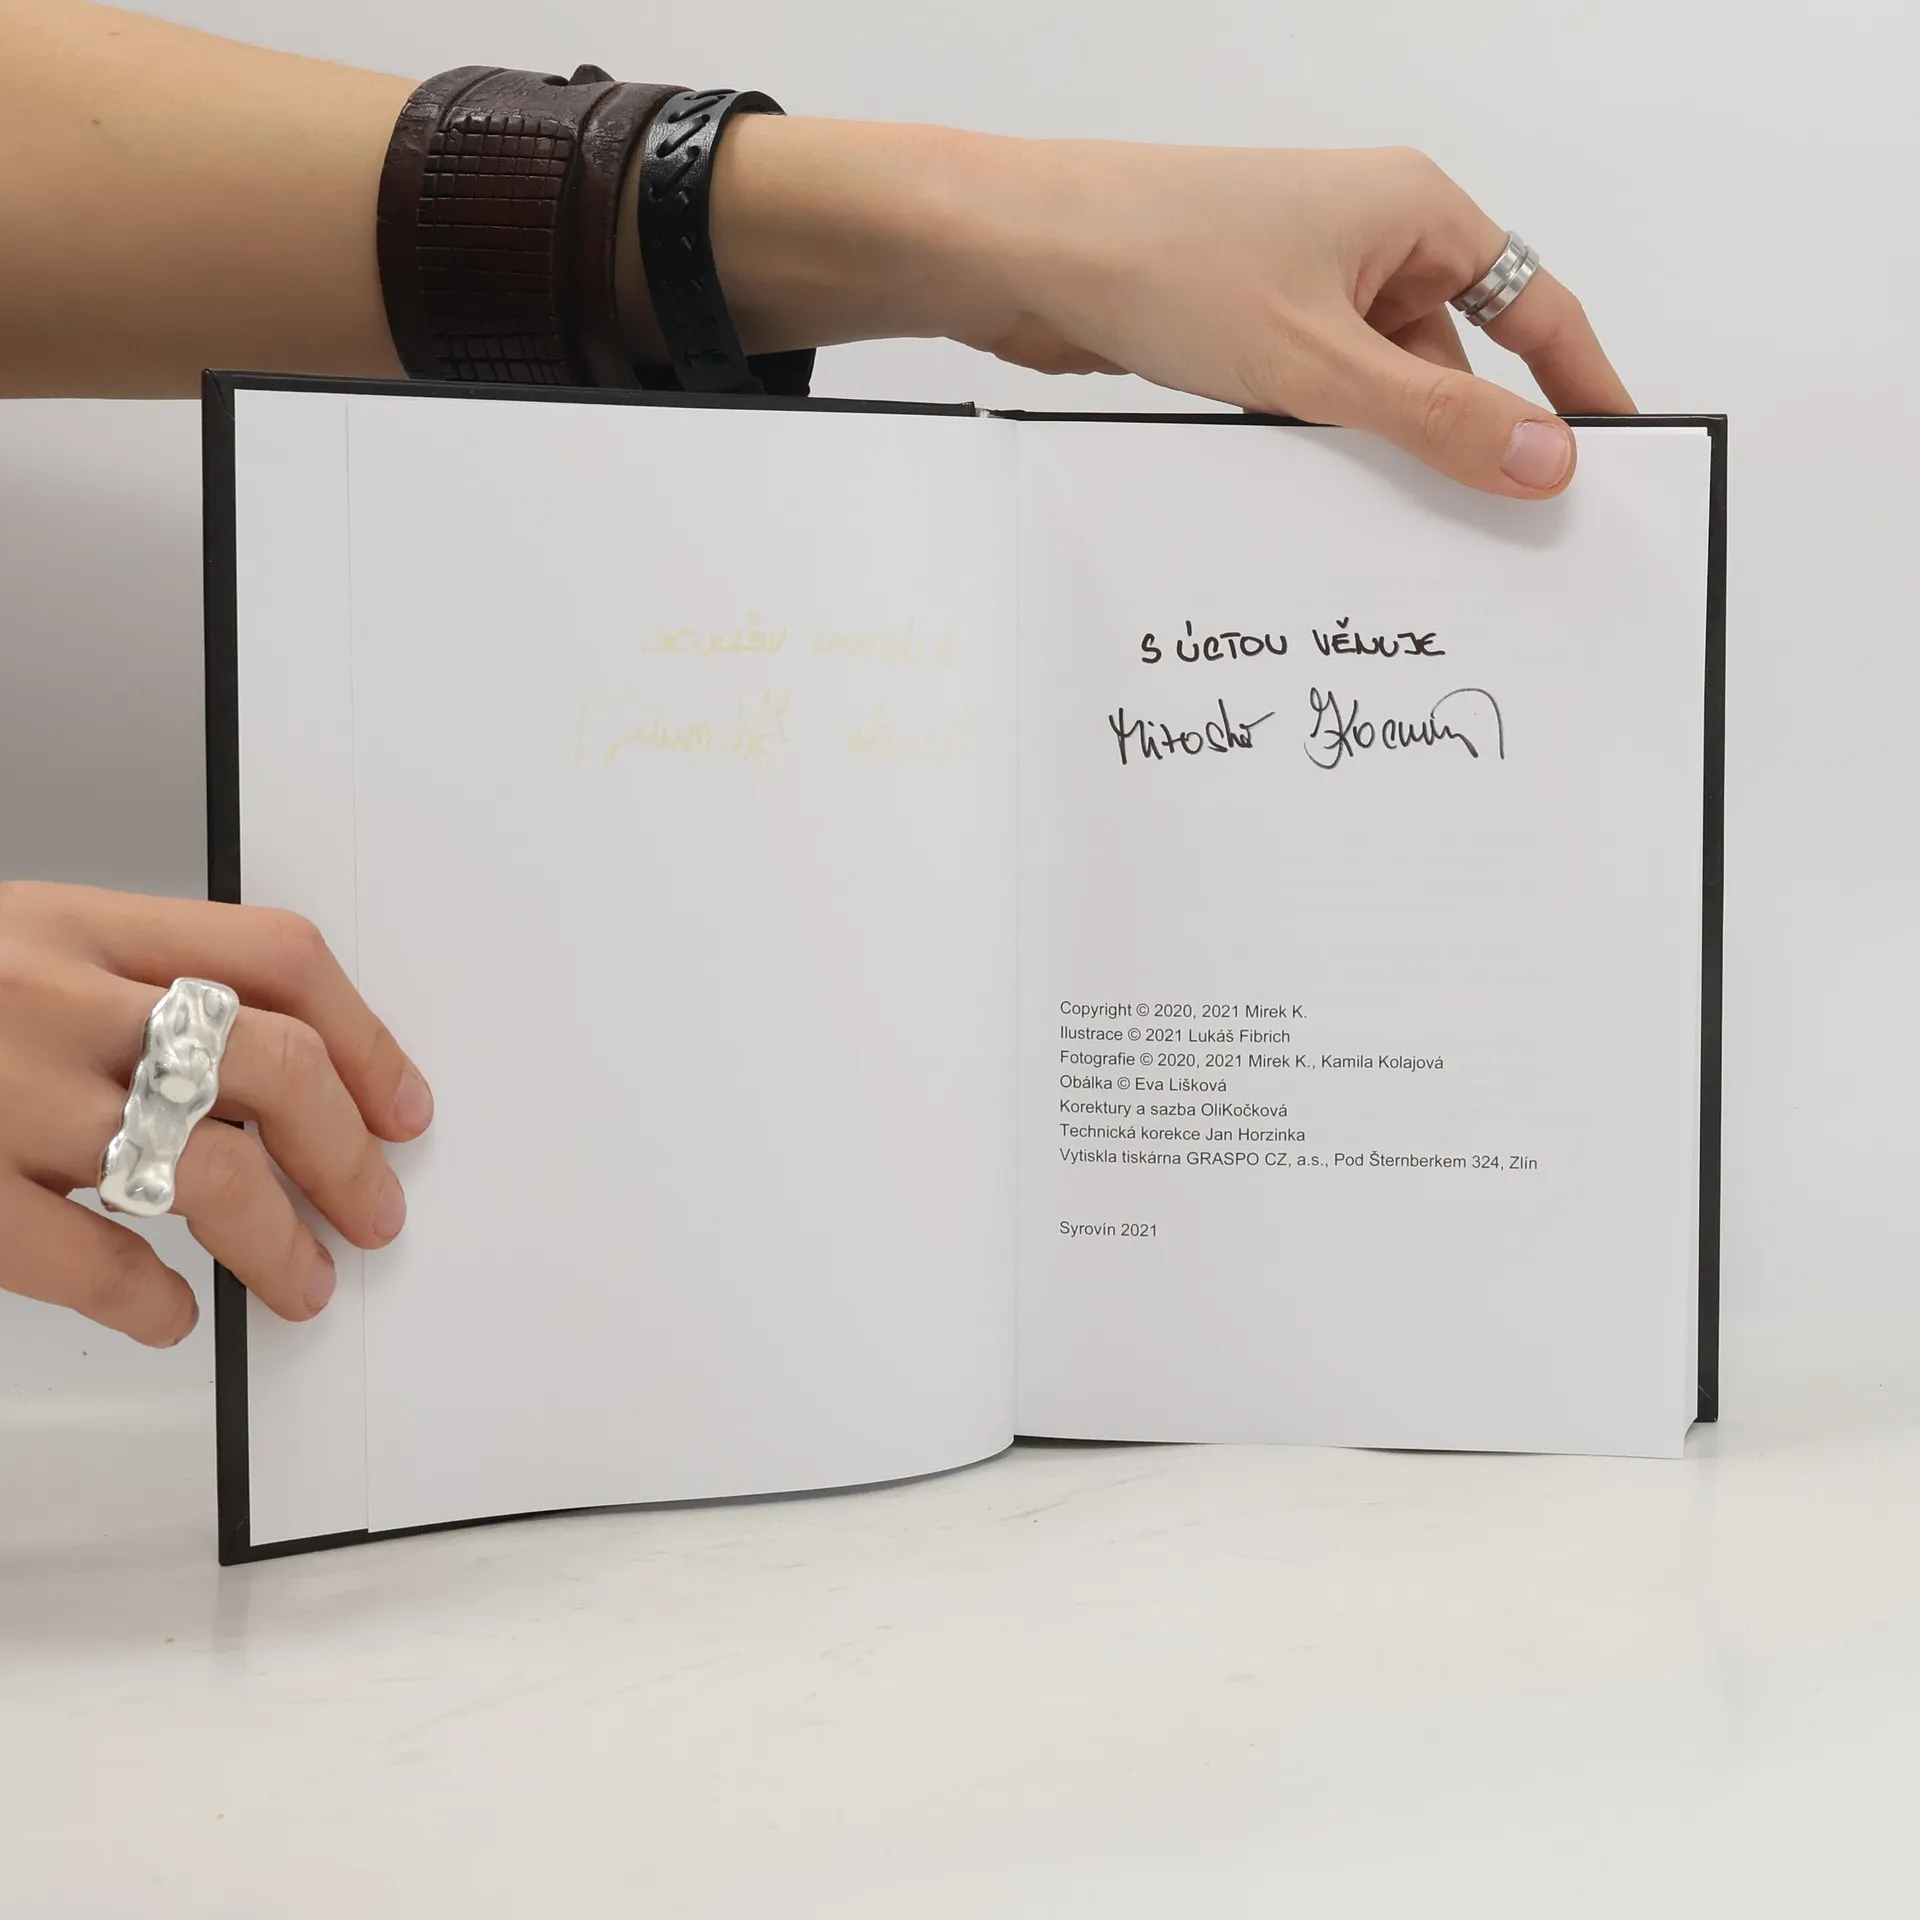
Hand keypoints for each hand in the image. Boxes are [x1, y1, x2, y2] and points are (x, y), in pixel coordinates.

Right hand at [0, 882, 430, 1344]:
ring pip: (207, 1170)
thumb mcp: (11, 944)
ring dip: (280, 1244)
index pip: (279, 955)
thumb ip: (124, 983)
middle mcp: (52, 995)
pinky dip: (148, 1301)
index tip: (404, 1111)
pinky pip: (87, 1259)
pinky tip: (170, 1315)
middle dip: (348, 1154)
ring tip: (304, 1285)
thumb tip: (269, 1080)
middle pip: (274, 1063)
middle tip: (376, 1212)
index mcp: (78, 922)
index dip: (367, 1038)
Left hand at [717, 126, 1631, 499]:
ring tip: (1396, 536)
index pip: (1538, 307)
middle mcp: (1366, 243)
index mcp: (1414, 214)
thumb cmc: (1161, 258)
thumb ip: (1436, 420)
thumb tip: (1546, 460)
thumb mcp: (1319, 361)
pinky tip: (1314, 504)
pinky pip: (1311, 401)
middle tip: (1500, 536)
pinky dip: (1317, 449)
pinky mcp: (1243, 330)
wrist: (1018, 253)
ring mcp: (1300, 287)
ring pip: (1374, 391)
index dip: (1581, 385)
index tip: (1613, 457)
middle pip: (1454, 359)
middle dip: (1468, 442)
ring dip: (1379, 455)